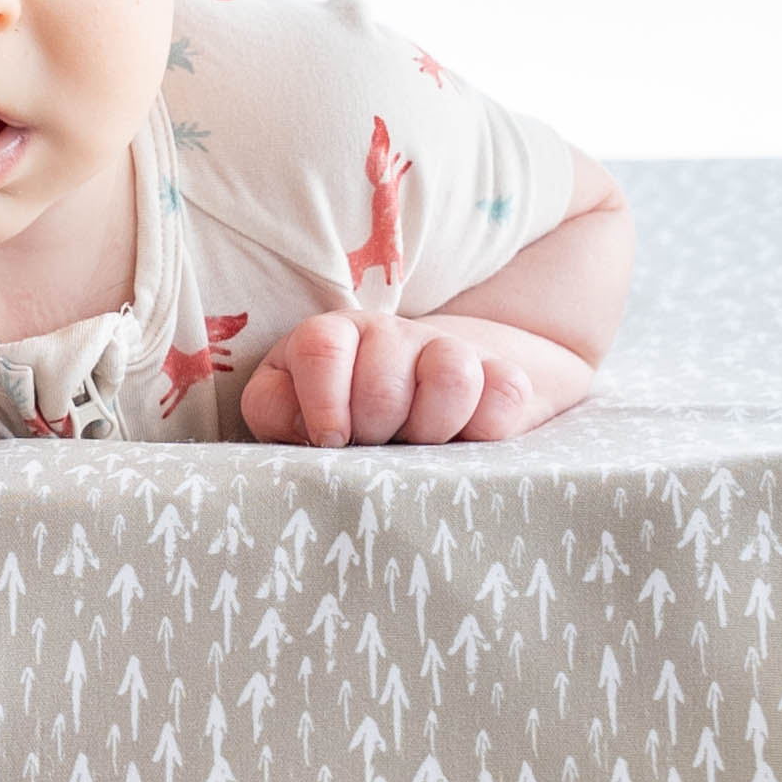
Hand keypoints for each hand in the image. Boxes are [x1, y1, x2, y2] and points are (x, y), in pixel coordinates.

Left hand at [238, 309, 593, 446]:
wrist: (418, 403)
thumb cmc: (339, 416)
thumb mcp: (291, 410)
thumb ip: (275, 409)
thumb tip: (301, 423)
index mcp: (333, 337)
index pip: (321, 349)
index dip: (324, 405)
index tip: (331, 441)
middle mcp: (389, 335)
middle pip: (383, 385)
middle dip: (376, 431)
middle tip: (376, 446)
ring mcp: (449, 350)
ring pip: (451, 378)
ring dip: (432, 429)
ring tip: (419, 446)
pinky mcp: (500, 375)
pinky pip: (506, 393)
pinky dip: (488, 427)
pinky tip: (466, 439)